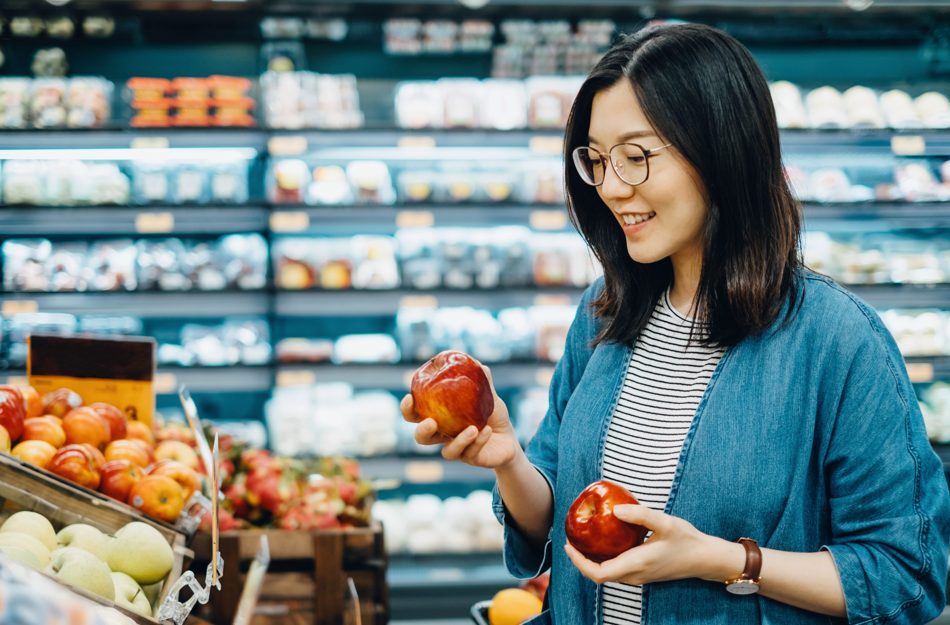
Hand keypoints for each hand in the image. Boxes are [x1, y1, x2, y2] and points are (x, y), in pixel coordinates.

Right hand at [401, 364, 519, 468]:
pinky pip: (471, 453)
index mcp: (441, 418)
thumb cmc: (493, 415)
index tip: (409, 398)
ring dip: (459, 440)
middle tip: (431, 422)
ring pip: (447, 453)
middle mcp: (444, 435)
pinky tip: (487, 431)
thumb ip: (482, 382)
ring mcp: (457, 449)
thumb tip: (478, 365)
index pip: (416, 415)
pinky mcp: (471, 459)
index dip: (408, 409)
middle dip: (422, 431)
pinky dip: (478, 442)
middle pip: (422, 438)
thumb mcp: (488, 396)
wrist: (509, 438)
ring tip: (473, 428)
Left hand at [564, 504, 724, 585]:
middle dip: (580, 560)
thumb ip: (640, 515)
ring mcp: (639, 576)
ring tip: (582, 540)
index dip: (579, 562)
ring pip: (607, 574)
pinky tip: (603, 542)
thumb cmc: (687, 540)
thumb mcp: (666, 522)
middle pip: (598, 575)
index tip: (569, 545)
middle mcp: (635, 575)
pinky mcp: (642, 573)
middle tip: (570, 539)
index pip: (598, 573)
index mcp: (637, 564)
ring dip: (591, 561)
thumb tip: (615, 509)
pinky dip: (604, 559)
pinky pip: (616, 570)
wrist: (705, 559)